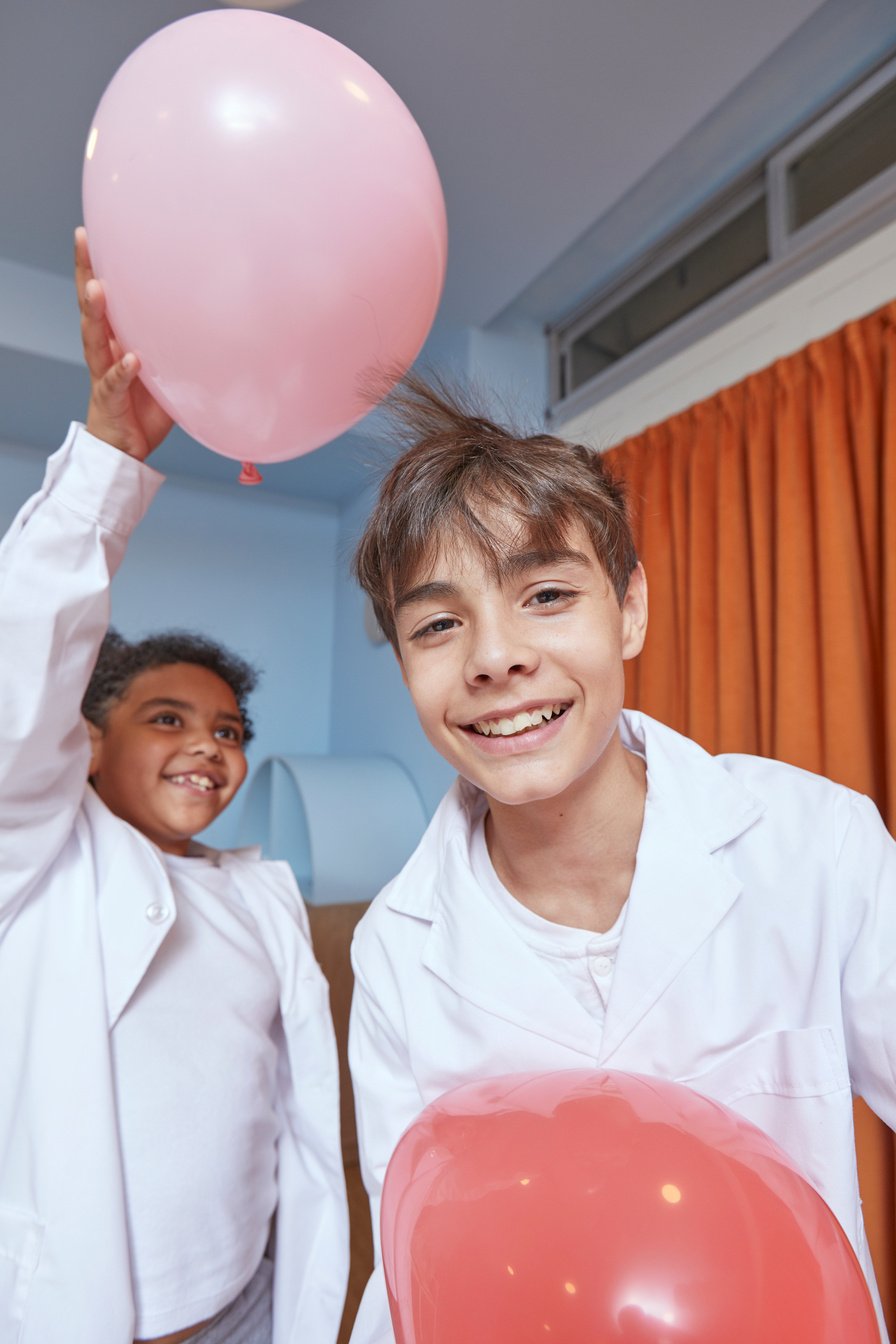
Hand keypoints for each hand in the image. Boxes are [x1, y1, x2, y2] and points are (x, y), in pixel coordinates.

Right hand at [75, 226, 173, 460]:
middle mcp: (104, 350)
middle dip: (85, 272)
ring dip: (96, 313)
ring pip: (94, 338)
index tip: (90, 231)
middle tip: (83, 241)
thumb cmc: (146, 405)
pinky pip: (116, 383)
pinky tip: (132, 358)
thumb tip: (222, 319)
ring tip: (97, 289)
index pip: (104, 296)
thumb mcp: (167, 367)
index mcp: (115, 338)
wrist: (126, 448)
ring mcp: (103, 373)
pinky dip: (124, 371)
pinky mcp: (110, 399)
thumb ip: (181, 343)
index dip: (95, 264)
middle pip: (90, 305)